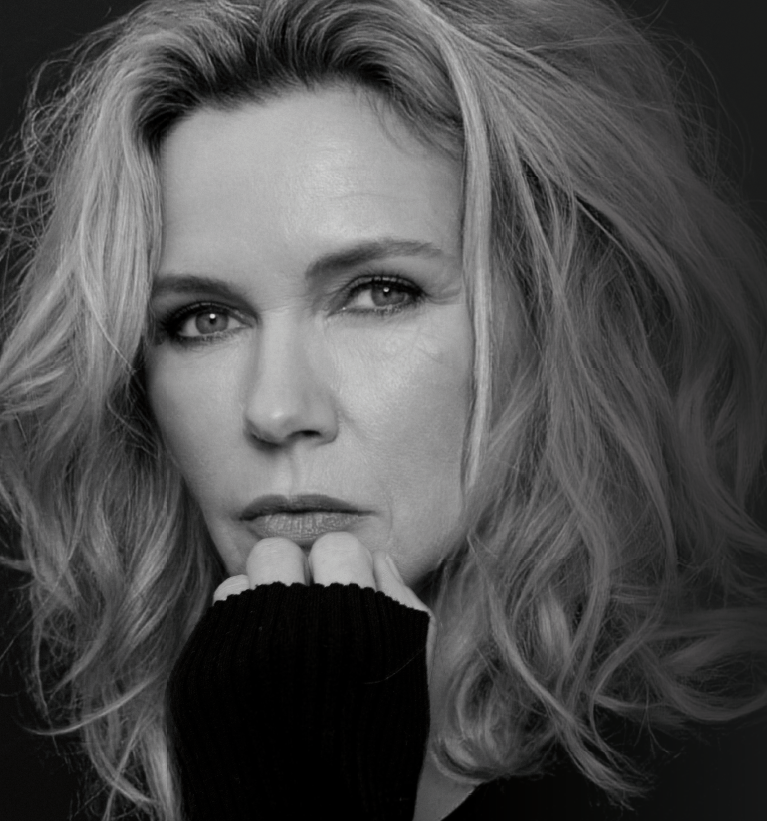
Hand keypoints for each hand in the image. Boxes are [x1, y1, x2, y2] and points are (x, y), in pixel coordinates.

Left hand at [171, 532, 433, 819]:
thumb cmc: (369, 747)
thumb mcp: (409, 673)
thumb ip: (402, 604)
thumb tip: (378, 557)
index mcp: (352, 622)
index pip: (339, 544)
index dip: (342, 569)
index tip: (342, 594)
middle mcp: (291, 628)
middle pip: (279, 550)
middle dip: (293, 574)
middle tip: (303, 613)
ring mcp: (238, 651)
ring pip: (241, 579)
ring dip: (258, 602)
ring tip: (276, 644)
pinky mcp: (198, 675)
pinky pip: (214, 623)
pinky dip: (234, 638)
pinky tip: (254, 674)